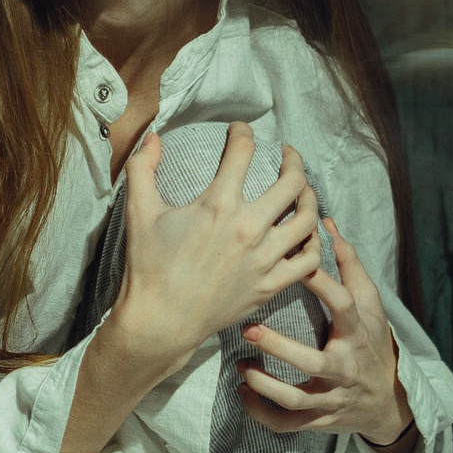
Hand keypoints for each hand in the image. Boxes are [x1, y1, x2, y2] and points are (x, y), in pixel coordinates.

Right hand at [109, 124, 320, 382]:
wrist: (160, 321)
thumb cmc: (148, 267)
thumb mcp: (139, 213)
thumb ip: (142, 168)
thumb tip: (153, 137)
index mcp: (218, 205)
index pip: (243, 152)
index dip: (243, 132)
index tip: (240, 131)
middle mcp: (248, 229)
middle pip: (292, 182)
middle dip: (292, 160)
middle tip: (286, 156)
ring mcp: (264, 259)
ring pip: (307, 219)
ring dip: (310, 197)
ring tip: (302, 190)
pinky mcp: (270, 285)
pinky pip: (308, 261)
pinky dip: (313, 244)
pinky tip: (306, 235)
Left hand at [237, 216, 413, 450]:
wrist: (389, 401)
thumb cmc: (372, 342)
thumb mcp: (370, 304)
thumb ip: (349, 264)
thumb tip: (326, 222)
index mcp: (358, 333)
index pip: (343, 305)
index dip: (322, 284)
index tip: (296, 264)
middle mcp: (347, 368)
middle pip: (314, 364)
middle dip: (281, 349)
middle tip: (249, 330)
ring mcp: (334, 398)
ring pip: (297, 400)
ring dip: (265, 386)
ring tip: (240, 369)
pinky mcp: (322, 420)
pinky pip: (289, 424)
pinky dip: (262, 413)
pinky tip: (243, 394)